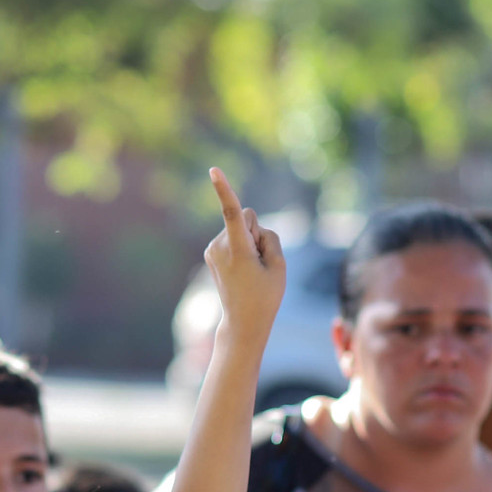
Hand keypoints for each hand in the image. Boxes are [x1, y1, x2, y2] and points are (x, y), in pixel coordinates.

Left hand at [204, 168, 284, 338]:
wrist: (243, 322)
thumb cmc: (265, 296)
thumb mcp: (280, 266)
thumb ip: (270, 237)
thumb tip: (252, 225)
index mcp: (236, 248)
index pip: (232, 211)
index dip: (225, 189)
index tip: (214, 170)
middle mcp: (219, 246)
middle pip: (248, 219)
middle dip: (258, 234)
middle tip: (260, 265)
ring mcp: (213, 249)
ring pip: (241, 228)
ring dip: (250, 243)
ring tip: (251, 270)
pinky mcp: (212, 252)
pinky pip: (235, 236)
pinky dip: (242, 247)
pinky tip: (243, 269)